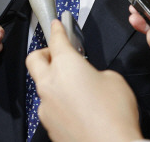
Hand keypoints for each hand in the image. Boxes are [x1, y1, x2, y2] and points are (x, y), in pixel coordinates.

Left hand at [26, 20, 142, 141]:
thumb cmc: (114, 116)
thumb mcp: (114, 80)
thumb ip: (96, 71)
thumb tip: (90, 77)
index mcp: (65, 66)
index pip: (57, 40)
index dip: (58, 29)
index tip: (57, 25)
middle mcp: (50, 84)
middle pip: (34, 59)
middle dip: (45, 52)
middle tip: (58, 53)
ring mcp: (46, 106)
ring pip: (42, 85)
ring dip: (54, 81)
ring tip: (76, 87)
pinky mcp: (48, 125)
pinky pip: (49, 106)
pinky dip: (60, 102)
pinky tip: (78, 108)